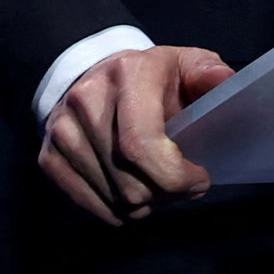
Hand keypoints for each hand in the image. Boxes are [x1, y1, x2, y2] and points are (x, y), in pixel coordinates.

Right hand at [38, 43, 231, 225]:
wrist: (95, 75)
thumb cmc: (153, 76)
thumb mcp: (187, 63)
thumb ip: (210, 72)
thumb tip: (225, 82)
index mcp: (127, 75)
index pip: (140, 145)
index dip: (174, 175)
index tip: (200, 179)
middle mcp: (86, 102)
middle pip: (129, 181)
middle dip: (168, 193)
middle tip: (188, 185)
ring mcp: (62, 133)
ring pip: (114, 199)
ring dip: (148, 203)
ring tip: (165, 184)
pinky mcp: (49, 158)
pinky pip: (92, 206)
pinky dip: (122, 210)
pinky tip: (139, 191)